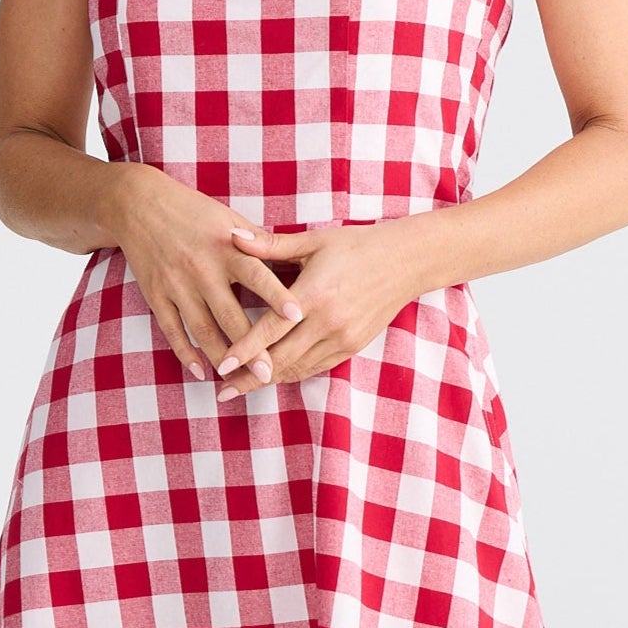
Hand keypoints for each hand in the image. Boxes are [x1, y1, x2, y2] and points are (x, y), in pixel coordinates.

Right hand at [108, 163, 306, 379]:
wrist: (138, 204)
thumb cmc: (192, 211)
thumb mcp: (227, 218)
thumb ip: (258, 243)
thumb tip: (291, 262)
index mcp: (226, 247)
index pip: (256, 275)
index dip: (277, 296)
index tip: (297, 316)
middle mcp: (201, 269)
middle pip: (229, 314)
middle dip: (250, 347)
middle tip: (270, 372)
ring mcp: (177, 285)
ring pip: (201, 329)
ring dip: (221, 357)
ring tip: (239, 379)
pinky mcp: (156, 296)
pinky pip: (172, 331)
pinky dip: (185, 353)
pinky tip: (200, 371)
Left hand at [211, 218, 427, 398]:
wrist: (405, 262)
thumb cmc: (356, 246)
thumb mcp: (313, 241)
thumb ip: (270, 245)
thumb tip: (233, 238)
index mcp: (314, 294)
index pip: (271, 330)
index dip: (244, 350)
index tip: (221, 366)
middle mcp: (328, 322)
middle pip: (280, 359)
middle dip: (249, 377)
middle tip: (222, 389)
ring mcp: (342, 339)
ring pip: (297, 368)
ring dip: (268, 380)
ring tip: (241, 388)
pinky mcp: (351, 347)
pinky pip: (315, 367)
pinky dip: (292, 374)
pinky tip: (272, 377)